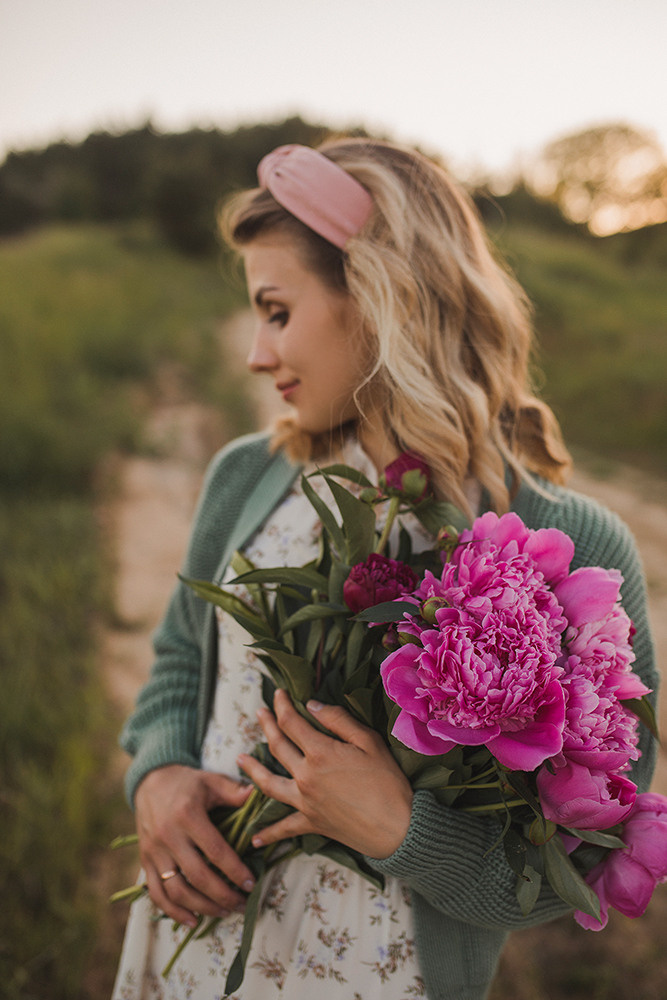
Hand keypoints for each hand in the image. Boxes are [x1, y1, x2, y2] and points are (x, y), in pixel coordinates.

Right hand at [134, 764, 255, 927]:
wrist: (150, 781)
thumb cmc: (187, 783)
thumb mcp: (211, 782)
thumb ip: (234, 792)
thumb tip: (257, 796)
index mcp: (188, 816)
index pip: (215, 851)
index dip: (234, 871)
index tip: (250, 884)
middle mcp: (168, 836)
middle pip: (197, 877)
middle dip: (222, 896)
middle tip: (241, 904)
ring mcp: (154, 852)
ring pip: (176, 891)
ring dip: (202, 907)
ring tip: (223, 913)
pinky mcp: (145, 861)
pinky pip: (156, 893)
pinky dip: (172, 911)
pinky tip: (192, 920)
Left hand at [237, 689, 412, 859]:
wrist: (398, 828)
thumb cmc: (388, 781)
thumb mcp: (369, 741)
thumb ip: (338, 720)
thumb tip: (311, 706)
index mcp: (320, 752)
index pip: (291, 723)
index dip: (282, 705)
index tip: (279, 693)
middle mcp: (305, 775)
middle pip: (277, 746)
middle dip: (266, 725)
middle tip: (259, 712)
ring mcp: (305, 801)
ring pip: (269, 783)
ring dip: (252, 769)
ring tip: (239, 759)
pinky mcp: (311, 822)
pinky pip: (284, 827)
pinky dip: (269, 833)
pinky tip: (254, 837)